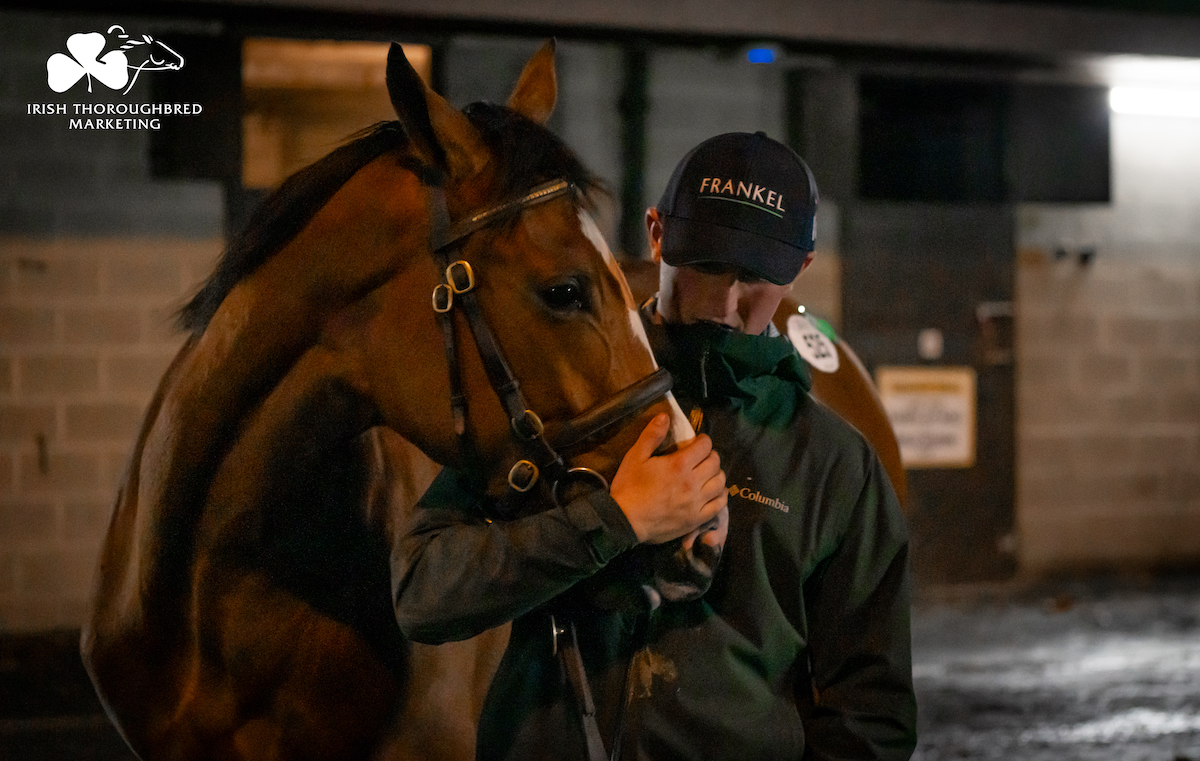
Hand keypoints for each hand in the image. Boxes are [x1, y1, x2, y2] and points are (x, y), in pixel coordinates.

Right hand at [609, 414, 726, 543]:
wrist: (625, 520)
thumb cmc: (629, 487)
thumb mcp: (635, 456)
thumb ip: (651, 435)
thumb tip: (665, 416)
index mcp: (679, 464)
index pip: (705, 446)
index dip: (703, 441)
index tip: (697, 442)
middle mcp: (693, 482)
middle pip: (715, 463)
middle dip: (710, 456)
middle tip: (702, 457)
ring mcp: (697, 503)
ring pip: (720, 483)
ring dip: (716, 475)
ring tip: (708, 474)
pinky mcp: (697, 519)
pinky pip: (719, 505)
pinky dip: (720, 496)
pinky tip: (714, 493)